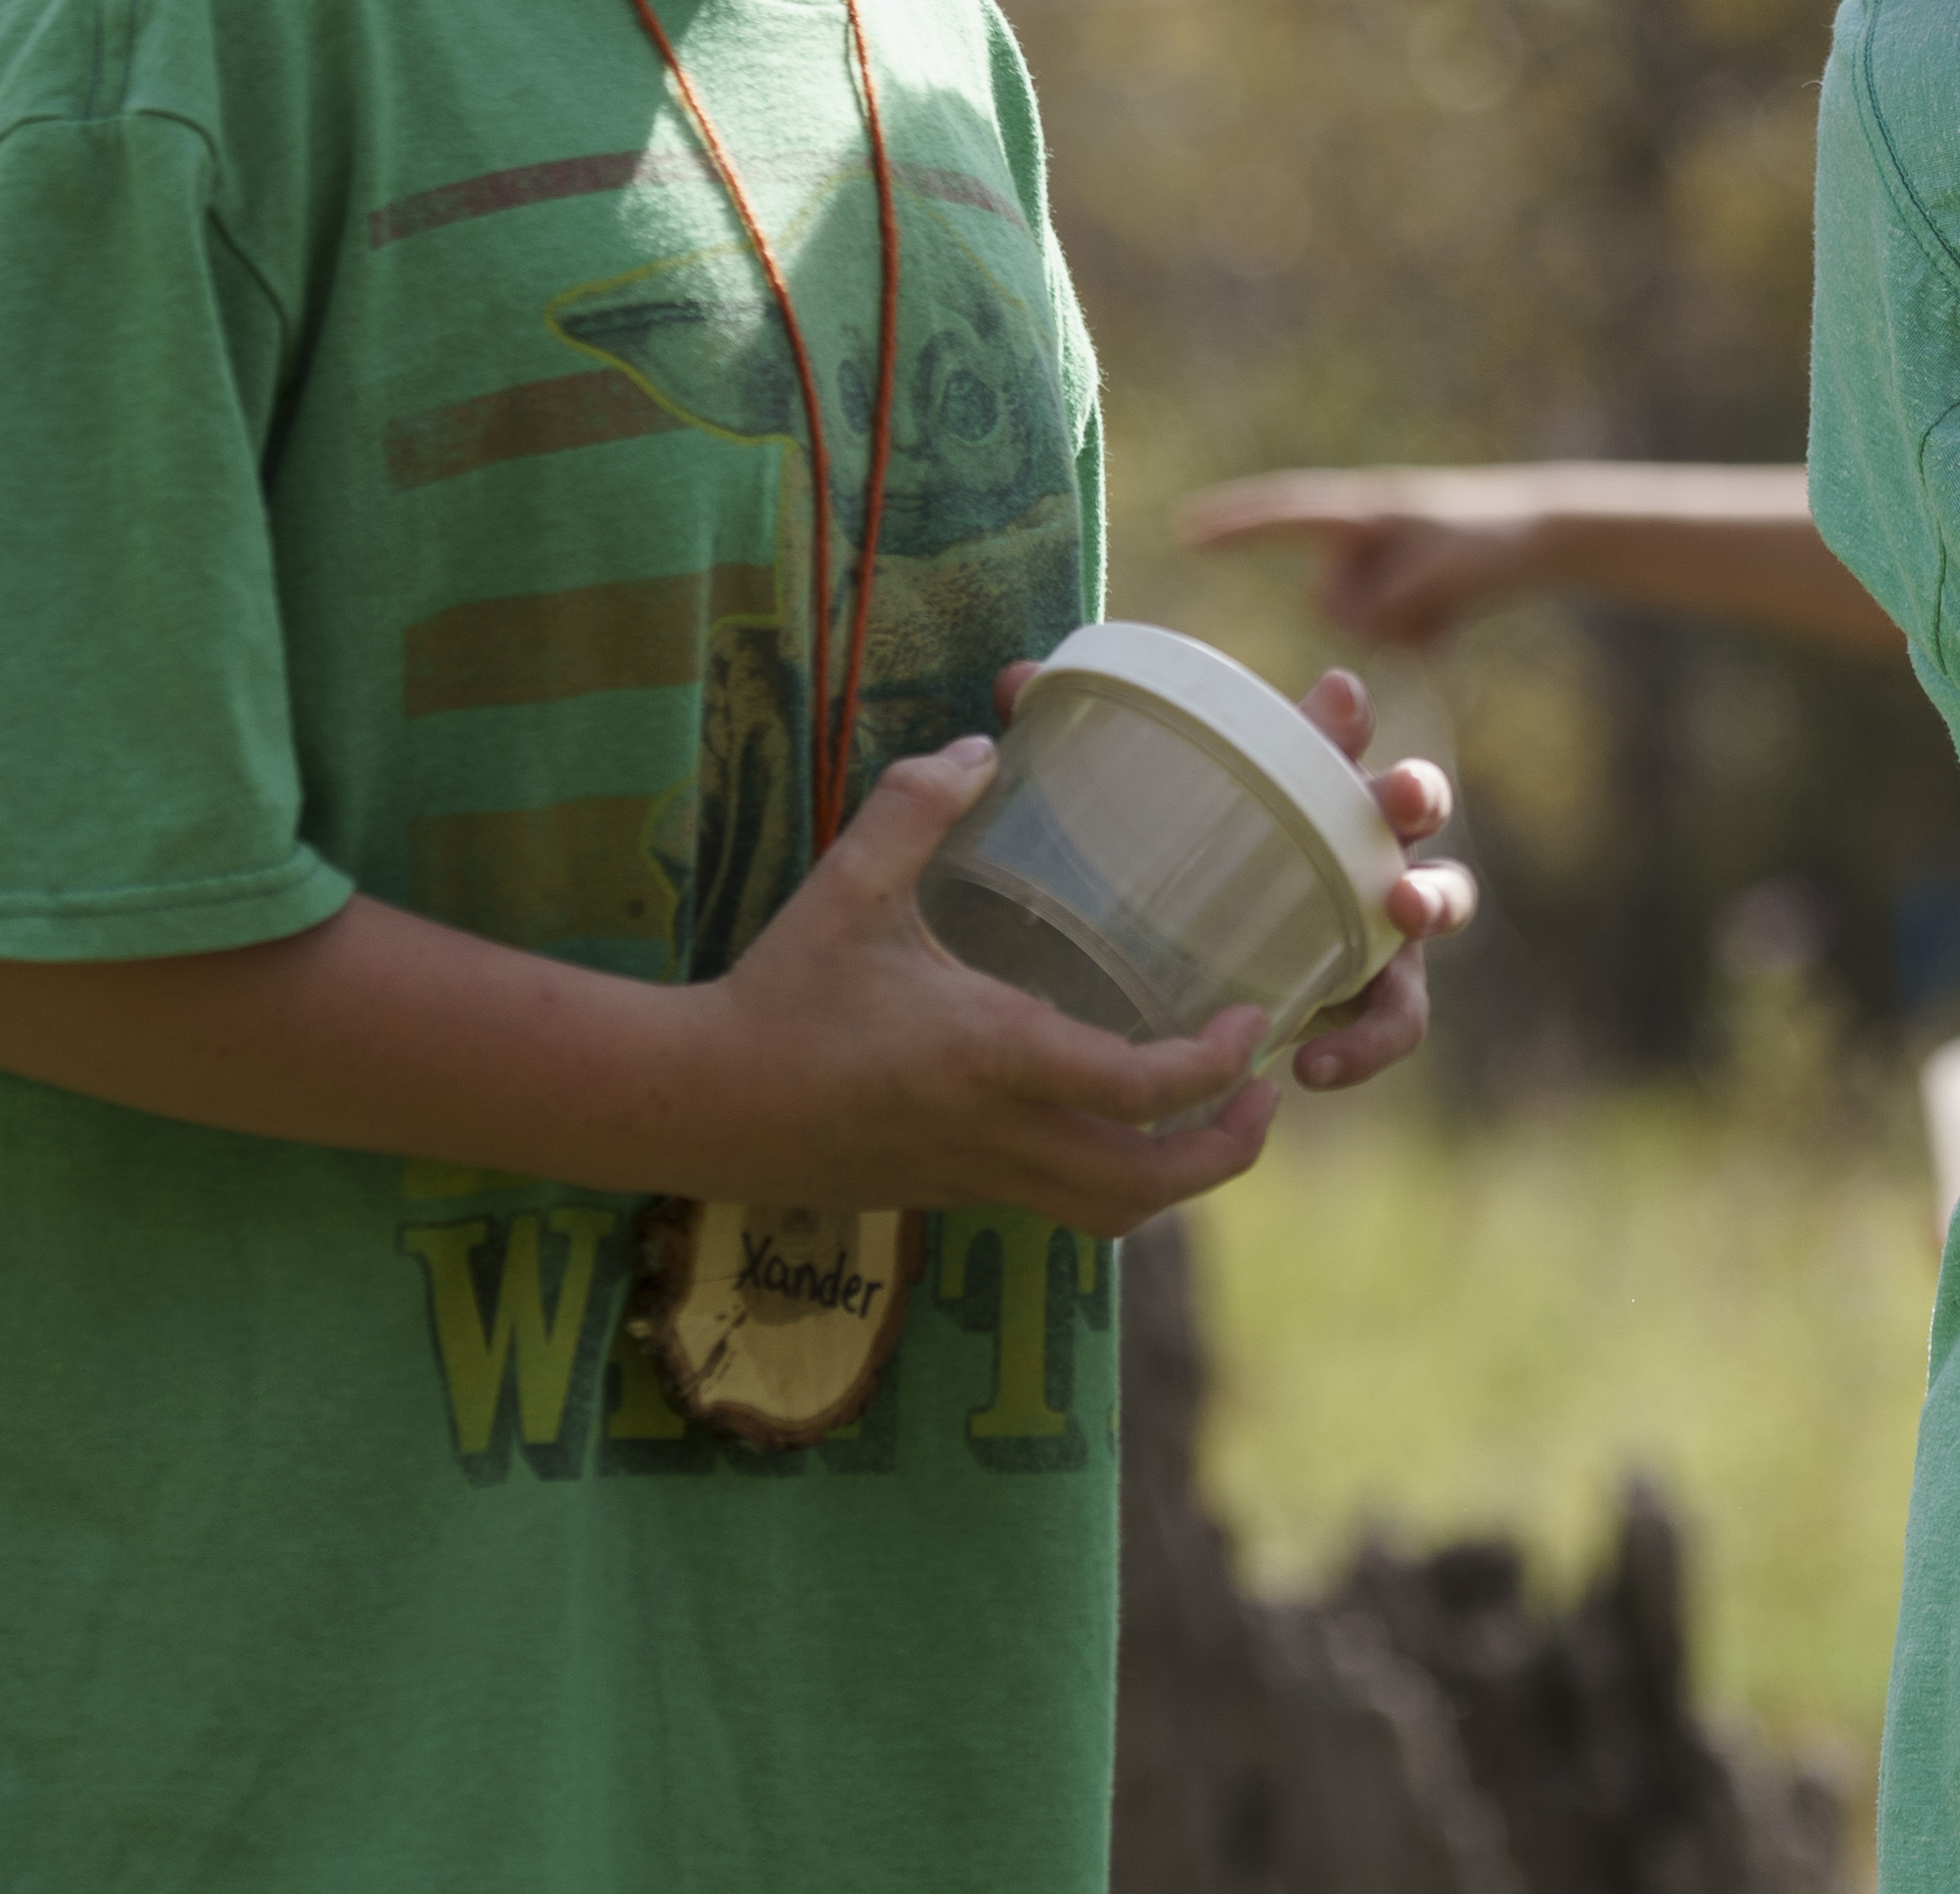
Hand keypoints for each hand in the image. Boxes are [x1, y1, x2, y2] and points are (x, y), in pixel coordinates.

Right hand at [691, 735, 1282, 1239]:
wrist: (694, 1105)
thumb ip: (918, 806)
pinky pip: (1056, 1208)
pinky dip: (1110, 1180)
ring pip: (1107, 1214)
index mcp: (993, 1059)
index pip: (1142, 1090)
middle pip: (1147, 1186)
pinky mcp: (947, 1196)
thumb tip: (983, 744)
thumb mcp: (849, 885)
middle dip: (1227, 1150)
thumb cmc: (779, 993)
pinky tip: (1112, 1123)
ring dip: (1177, 1180)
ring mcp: (973, 1179)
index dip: (1217, 1066)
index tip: (1252, 1021)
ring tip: (1211, 1119)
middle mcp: (998, 1135)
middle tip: (1265, 1086)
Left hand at [965, 653, 1472, 1099]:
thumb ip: (1071, 742)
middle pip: (1414, 799)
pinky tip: (1314, 1066)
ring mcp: (1381, 915)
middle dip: (1415, 790)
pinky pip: (1394, 1020)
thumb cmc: (1176, 856)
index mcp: (1307, 777)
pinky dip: (1367, 1042)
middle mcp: (1360, 836)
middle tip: (1396, 799)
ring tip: (1404, 915)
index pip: (1338, 727)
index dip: (1344, 711)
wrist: (1207, 956)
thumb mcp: (1127, 804)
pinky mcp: (1372, 995)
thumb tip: (1011, 683)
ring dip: (1434, 900)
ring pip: (1438, 903)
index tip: (1333, 699)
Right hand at [1179, 467, 1557, 647]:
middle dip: (1373, 616)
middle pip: (1328, 603)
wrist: (1546, 532)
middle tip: (1432, 593)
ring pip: (1356, 625)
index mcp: (1363, 513)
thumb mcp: (1442, 570)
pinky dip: (1419, 634)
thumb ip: (1386, 598)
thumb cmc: (1493, 538)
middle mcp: (1361, 536)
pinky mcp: (1399, 589)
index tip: (1182, 531)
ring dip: (1402, 627)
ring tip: (1448, 598)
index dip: (1233, 527)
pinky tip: (1452, 616)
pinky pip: (1386, 634)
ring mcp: (1378, 564)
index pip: (1284, 516)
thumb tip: (1340, 617)